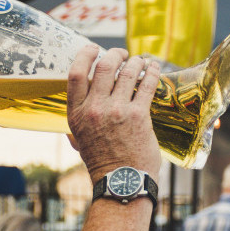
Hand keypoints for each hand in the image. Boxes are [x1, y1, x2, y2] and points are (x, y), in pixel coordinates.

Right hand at [65, 47, 161, 179]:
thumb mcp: (79, 142)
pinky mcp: (139, 116)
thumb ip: (77, 125)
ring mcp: (117, 111)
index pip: (76, 74)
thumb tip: (75, 115)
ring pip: (127, 72)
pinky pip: (146, 85)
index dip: (85, 55)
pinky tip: (154, 68)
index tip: (94, 48)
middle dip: (115, 54)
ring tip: (140, 60)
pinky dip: (151, 72)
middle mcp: (94, 109)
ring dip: (136, 61)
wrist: (121, 181)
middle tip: (122, 54)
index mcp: (76, 114)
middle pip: (104, 67)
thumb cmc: (102, 162)